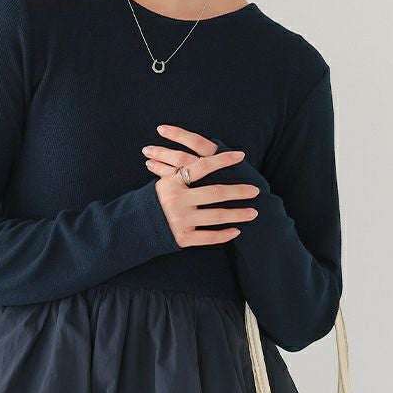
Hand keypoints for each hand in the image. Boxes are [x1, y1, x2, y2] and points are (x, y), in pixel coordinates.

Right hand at [143, 124, 259, 247]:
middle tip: (256, 190)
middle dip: (238, 191)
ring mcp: (180, 220)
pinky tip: (237, 230)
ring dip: (238, 214)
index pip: (202, 166)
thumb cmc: (158, 199)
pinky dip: (224, 235)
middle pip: (215, 193)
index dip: (222, 159)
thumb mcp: (166, 181)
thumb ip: (185, 171)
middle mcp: (176, 200)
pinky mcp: (182, 238)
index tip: (241, 155)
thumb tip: (211, 154)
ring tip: (254, 212)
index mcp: (172, 182)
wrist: (137, 225)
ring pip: (216, 216)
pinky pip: (209, 237)